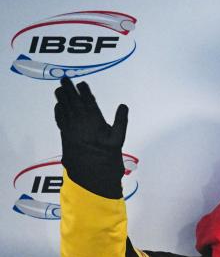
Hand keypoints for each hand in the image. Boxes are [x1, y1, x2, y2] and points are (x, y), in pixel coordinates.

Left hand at [54, 77, 128, 197]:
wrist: (91, 176)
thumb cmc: (108, 158)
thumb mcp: (119, 140)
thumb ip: (120, 121)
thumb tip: (123, 106)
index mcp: (93, 120)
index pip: (87, 100)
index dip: (84, 91)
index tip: (82, 83)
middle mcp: (79, 121)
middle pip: (71, 101)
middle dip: (68, 89)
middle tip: (64, 79)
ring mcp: (70, 128)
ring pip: (63, 108)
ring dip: (61, 98)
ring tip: (59, 89)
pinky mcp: (65, 136)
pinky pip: (60, 119)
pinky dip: (58, 111)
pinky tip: (58, 107)